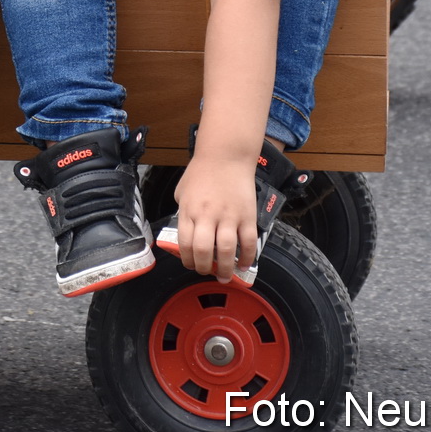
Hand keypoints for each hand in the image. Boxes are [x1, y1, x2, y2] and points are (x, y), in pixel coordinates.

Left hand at [171, 156, 256, 281]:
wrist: (225, 155)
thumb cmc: (202, 171)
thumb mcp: (182, 191)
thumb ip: (183, 211)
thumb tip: (185, 232)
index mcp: (189, 211)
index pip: (184, 244)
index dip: (187, 260)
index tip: (192, 265)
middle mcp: (207, 215)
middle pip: (203, 251)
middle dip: (204, 268)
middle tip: (208, 272)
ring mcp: (228, 216)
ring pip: (226, 250)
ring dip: (226, 269)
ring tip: (226, 276)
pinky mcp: (246, 215)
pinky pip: (248, 242)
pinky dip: (247, 257)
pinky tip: (244, 264)